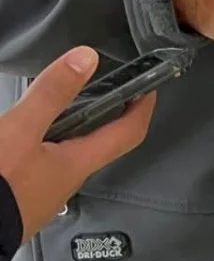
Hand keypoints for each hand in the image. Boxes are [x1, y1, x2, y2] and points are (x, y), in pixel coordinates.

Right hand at [0, 47, 155, 238]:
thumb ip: (52, 96)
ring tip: (56, 111)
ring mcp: (42, 195)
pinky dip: (40, 149)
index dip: (142, 107)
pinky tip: (21, 143)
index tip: (148, 88)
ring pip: (65, 156)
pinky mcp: (19, 202)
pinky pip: (39, 169)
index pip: (128, 133)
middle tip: (100, 91)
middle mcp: (65, 183)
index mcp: (77, 164)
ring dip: (67, 132)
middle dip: (102, 116)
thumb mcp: (20, 132)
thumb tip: (87, 58)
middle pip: (97, 144)